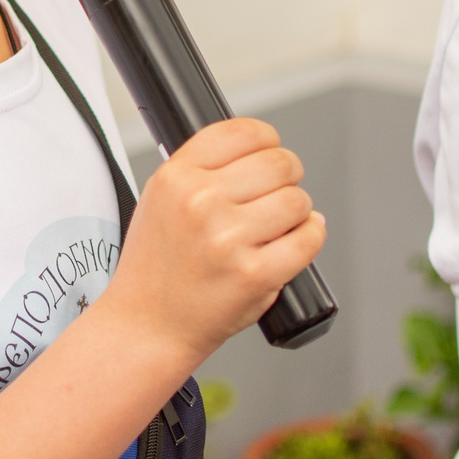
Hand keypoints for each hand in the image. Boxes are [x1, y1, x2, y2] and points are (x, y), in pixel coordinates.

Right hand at [100, 117, 322, 362]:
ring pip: (297, 200)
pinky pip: (308, 238)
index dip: (267, 141)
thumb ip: (201, 170)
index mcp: (176, 177)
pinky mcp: (254, 274)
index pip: (243, 132)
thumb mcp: (159, 200)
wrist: (148, 325)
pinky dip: (310, 236)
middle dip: (286, 176)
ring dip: (297, 211)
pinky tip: (295, 241)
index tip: (269, 152)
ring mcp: (228, 239)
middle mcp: (200, 202)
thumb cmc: (155, 268)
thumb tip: (259, 149)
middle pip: (279, 162)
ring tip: (278, 225)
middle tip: (277, 193)